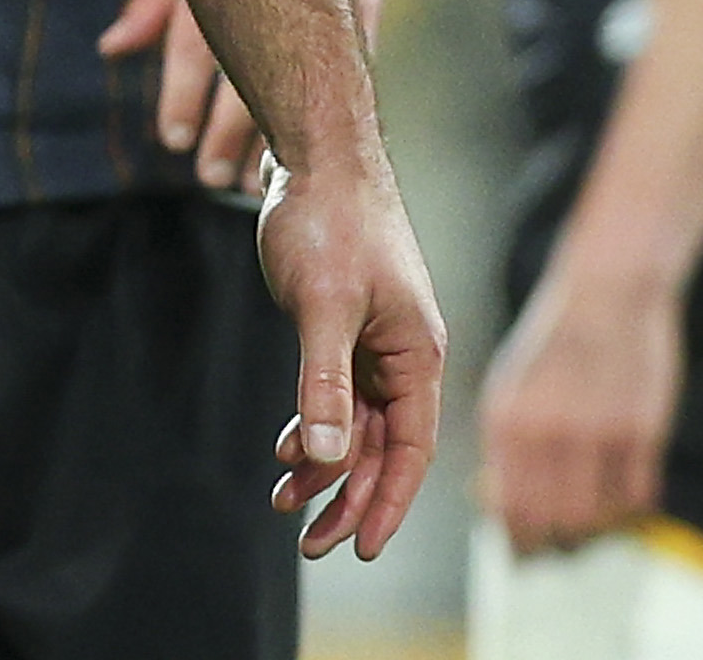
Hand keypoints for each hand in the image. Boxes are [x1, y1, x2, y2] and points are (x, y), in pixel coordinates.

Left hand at [104, 0, 388, 194]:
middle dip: (230, 128)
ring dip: (278, 136)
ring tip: (254, 185)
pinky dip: (328, 113)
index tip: (172, 140)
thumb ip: (154, 1)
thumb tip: (111, 49)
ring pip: (301, 76)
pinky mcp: (365, 5)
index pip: (199, 37)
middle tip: (211, 177)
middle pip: (251, 67)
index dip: (184, 91)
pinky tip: (315, 153)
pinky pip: (347, 68)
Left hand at [254, 140, 447, 562]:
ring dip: (326, 464)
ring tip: (284, 502)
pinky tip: (288, 449)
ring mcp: (376, 341)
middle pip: (385, 447)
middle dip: (349, 496)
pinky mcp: (345, 326)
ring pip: (358, 424)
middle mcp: (405, 355)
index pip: (411, 450)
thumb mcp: (323, 306)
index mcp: (418, 355)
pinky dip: (315, 424)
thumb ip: (326, 383)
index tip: (359, 548)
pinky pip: (338, 394)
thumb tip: (332, 455)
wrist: (314, 155)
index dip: (388, 502)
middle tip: (309, 543)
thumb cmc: (328, 221)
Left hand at [480, 252, 683, 556]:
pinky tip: (619, 500)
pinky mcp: (643, 432)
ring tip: (586, 528)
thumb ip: (506, 447)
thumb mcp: (510, 387)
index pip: (508, 507)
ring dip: (591, 531)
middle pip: (551, 522)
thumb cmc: (553, 343)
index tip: (520, 551)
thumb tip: (496, 503)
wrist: (607, 294)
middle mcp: (548, 431)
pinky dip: (627, 510)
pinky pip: (636, 498)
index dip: (516, 538)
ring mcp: (599, 434)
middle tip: (554, 549)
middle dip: (551, 545)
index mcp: (506, 419)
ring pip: (595, 518)